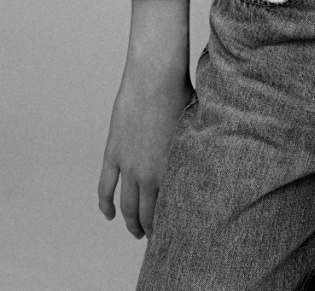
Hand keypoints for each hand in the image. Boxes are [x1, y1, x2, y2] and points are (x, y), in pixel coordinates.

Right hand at [98, 59, 192, 238]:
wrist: (155, 76)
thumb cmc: (182, 94)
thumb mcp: (195, 125)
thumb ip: (195, 146)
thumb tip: (209, 152)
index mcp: (172, 167)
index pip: (171, 206)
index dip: (171, 222)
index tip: (175, 230)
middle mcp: (149, 172)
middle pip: (147, 213)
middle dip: (150, 229)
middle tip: (154, 238)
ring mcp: (128, 165)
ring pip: (126, 205)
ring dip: (130, 222)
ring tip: (135, 232)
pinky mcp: (114, 153)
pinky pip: (105, 187)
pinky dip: (105, 204)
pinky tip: (109, 215)